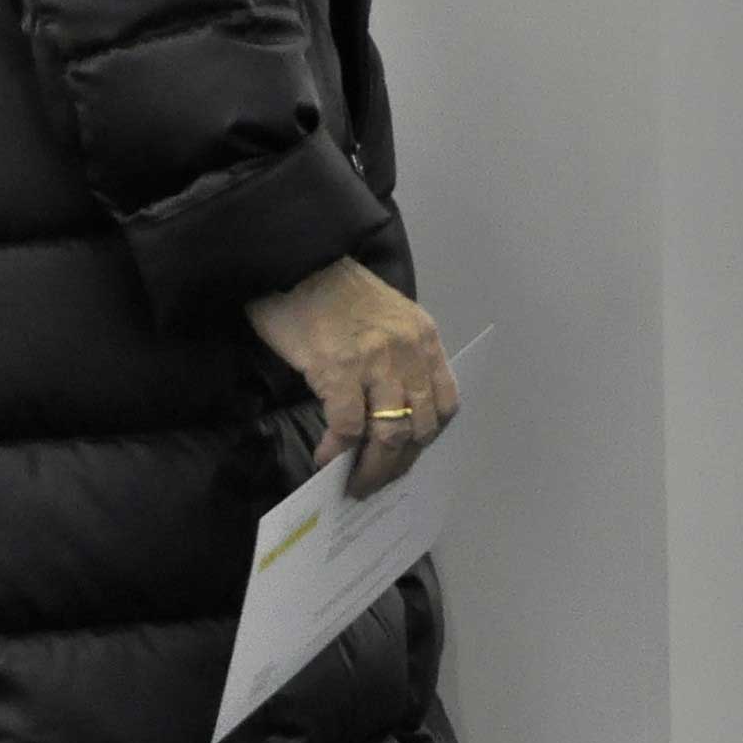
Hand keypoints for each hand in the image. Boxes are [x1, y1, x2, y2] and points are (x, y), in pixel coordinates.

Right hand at [243, 259, 457, 497]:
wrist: (297, 260)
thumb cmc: (334, 292)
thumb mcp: (386, 318)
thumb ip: (396, 359)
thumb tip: (386, 415)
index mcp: (423, 338)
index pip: (445, 404)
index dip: (427, 438)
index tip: (406, 456)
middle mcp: (408, 351)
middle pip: (420, 429)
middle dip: (398, 465)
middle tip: (375, 481)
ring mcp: (376, 361)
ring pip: (390, 436)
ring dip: (372, 470)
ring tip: (352, 481)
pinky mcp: (339, 369)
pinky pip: (348, 428)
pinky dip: (338, 451)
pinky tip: (326, 456)